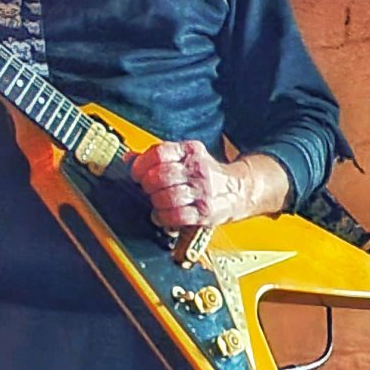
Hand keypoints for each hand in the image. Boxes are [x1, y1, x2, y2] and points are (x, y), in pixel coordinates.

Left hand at [129, 140, 290, 228]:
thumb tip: (128, 159)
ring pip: (166, 198)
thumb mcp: (187, 157)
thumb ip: (158, 157)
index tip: (137, 174)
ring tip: (157, 203)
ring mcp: (203, 191)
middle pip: (160, 176)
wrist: (240, 190)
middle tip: (148, 190)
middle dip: (148, 186)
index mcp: (191, 151)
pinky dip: (163, 218)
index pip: (159, 153)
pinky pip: (175, 216)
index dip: (141, 165)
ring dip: (155, 203)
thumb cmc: (208, 175)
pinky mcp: (205, 212)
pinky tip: (163, 216)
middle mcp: (198, 169)